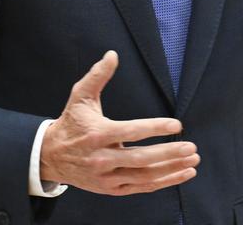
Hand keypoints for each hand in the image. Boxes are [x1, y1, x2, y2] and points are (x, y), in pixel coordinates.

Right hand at [39, 51, 198, 194]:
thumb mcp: (80, 97)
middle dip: (169, 153)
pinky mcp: (111, 188)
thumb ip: (97, 76)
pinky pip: (141, 187)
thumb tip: (112, 54)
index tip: (177, 125)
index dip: (155, 128)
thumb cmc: (72, 123)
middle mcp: (102, 158)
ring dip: (171, 169)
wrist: (50, 157)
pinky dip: (164, 182)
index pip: (130, 132)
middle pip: (141, 158)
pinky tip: (182, 174)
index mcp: (98, 134)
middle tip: (191, 147)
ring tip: (193, 161)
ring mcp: (107, 177)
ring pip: (144, 176)